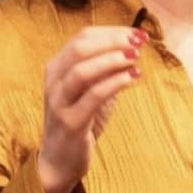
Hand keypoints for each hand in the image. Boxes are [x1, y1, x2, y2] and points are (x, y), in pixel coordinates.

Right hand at [38, 26, 147, 192]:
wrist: (60, 159)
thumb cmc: (79, 120)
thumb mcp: (91, 90)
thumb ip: (105, 70)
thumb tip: (133, 48)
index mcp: (57, 67)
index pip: (82, 37)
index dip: (112, 32)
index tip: (138, 33)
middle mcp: (54, 81)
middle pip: (80, 48)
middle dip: (112, 41)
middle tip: (139, 43)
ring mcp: (59, 102)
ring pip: (82, 70)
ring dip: (112, 60)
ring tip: (136, 58)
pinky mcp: (70, 122)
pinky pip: (93, 96)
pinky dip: (115, 83)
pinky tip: (133, 78)